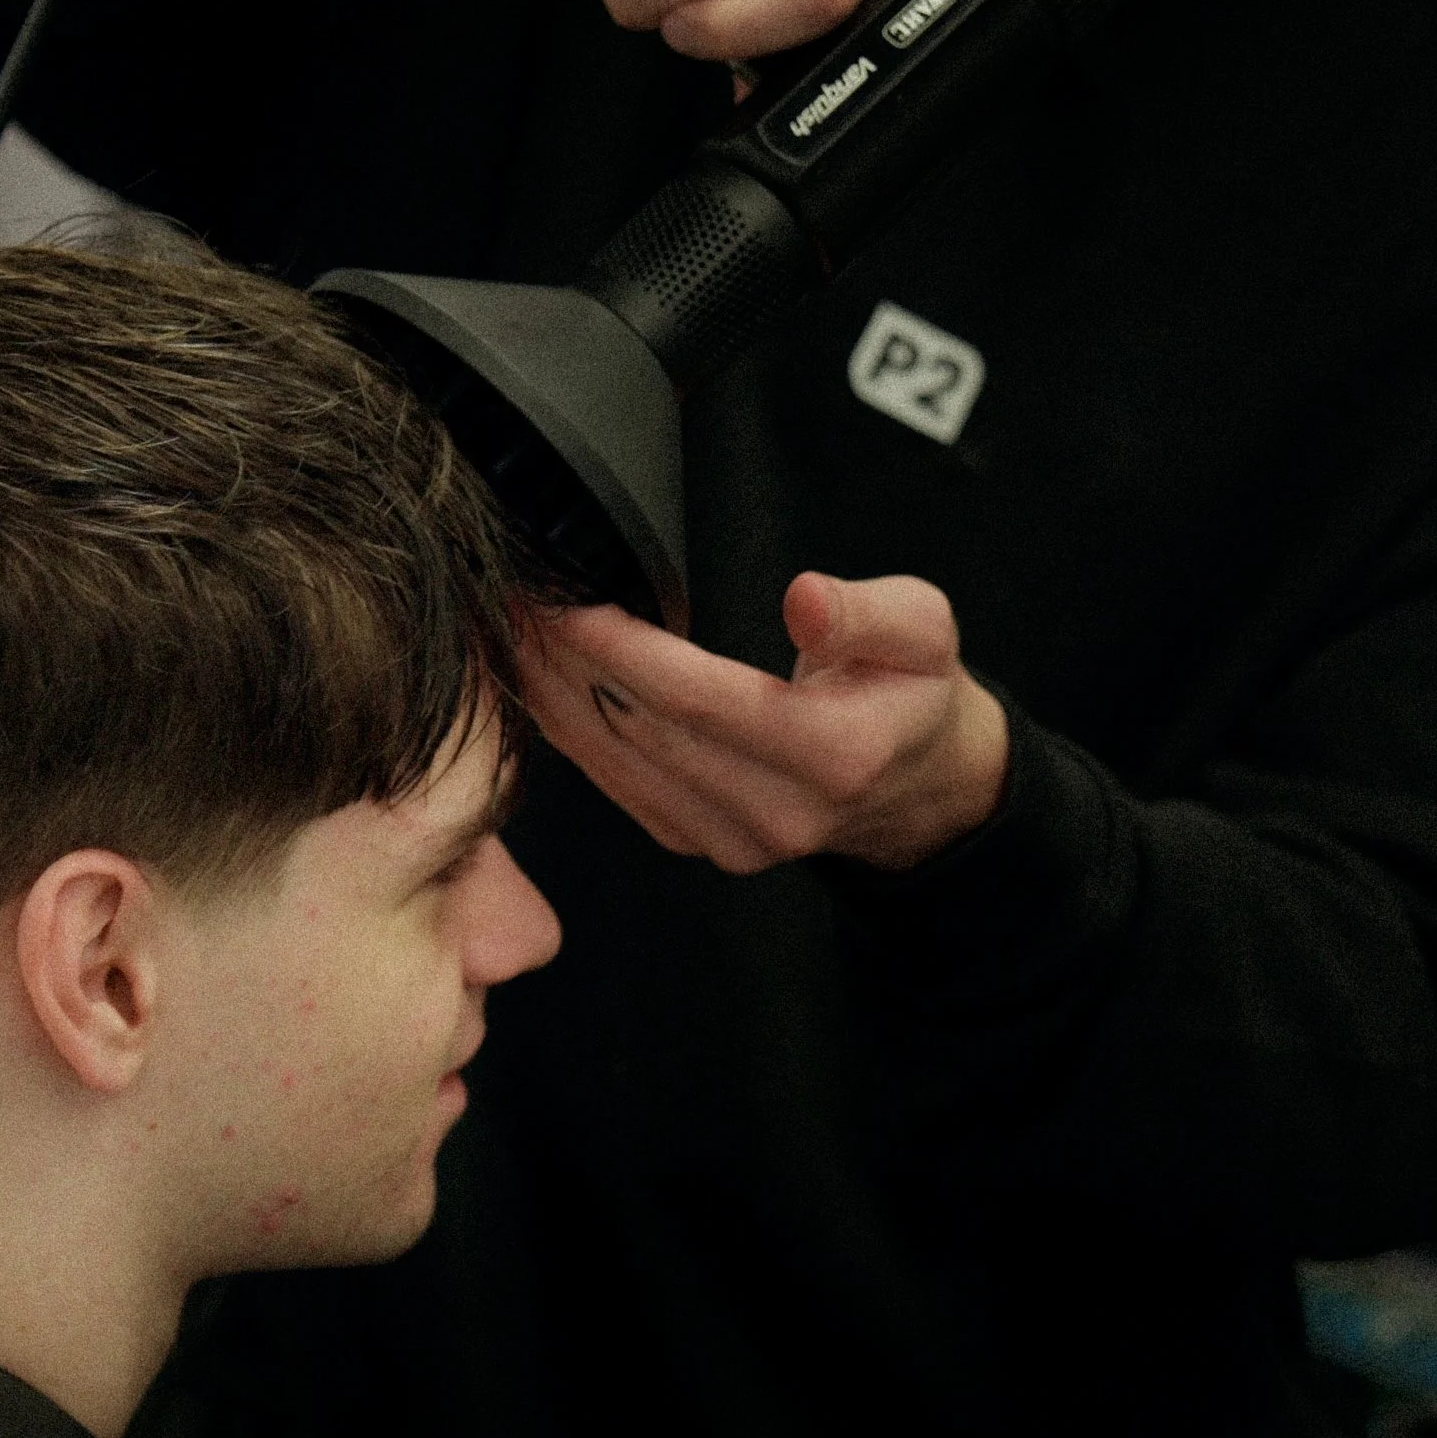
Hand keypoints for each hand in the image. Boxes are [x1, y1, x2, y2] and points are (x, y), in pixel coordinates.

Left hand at [523, 571, 1008, 872]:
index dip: (621, 647)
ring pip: (615, 762)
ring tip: (512, 629)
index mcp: (832, 755)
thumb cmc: (913, 689)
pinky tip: (543, 682)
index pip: (697, 697)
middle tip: (514, 594)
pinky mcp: (701, 843)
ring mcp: (734, 841)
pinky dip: (572, 731)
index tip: (565, 598)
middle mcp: (777, 813)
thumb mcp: (924, 629)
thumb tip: (804, 598)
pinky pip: (616, 786)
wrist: (919, 782)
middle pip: (641, 728)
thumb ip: (868, 613)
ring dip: (555, 694)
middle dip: (567, 660)